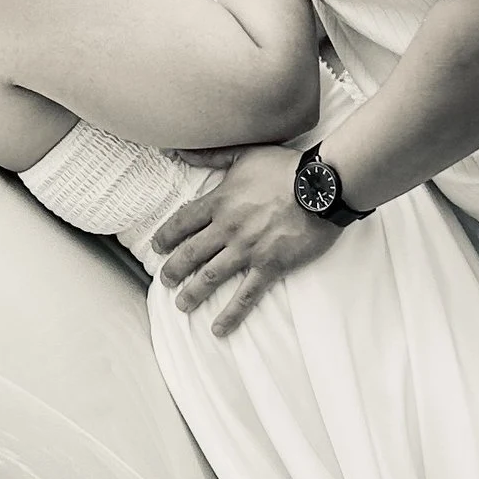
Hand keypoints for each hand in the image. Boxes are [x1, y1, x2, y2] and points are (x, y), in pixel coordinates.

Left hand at [156, 145, 342, 333]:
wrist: (321, 186)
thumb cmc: (285, 167)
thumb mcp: (245, 153)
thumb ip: (210, 155)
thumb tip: (177, 149)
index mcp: (220, 202)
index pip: (182, 222)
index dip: (166, 236)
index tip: (157, 248)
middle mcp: (228, 228)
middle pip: (191, 253)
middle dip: (174, 269)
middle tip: (165, 280)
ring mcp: (247, 249)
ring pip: (211, 276)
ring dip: (193, 293)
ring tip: (182, 305)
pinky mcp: (270, 266)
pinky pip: (246, 295)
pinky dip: (231, 314)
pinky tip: (218, 329)